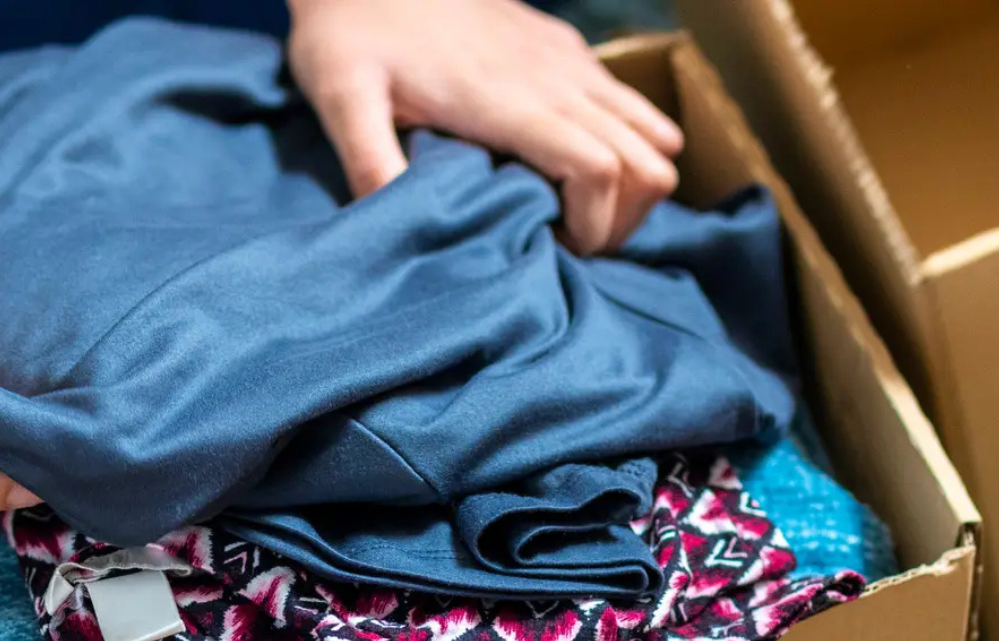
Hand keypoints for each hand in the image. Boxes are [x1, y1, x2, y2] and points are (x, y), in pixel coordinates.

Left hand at [287, 0, 682, 253]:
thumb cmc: (353, 33)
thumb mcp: (343, 100)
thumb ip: (370, 163)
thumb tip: (392, 228)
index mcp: (509, 101)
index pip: (599, 170)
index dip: (594, 225)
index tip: (556, 249)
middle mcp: (556, 79)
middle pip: (646, 163)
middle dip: (620, 220)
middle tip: (570, 245)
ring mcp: (570, 61)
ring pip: (655, 135)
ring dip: (633, 186)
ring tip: (580, 213)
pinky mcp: (567, 49)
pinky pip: (633, 108)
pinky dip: (628, 148)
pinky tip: (573, 168)